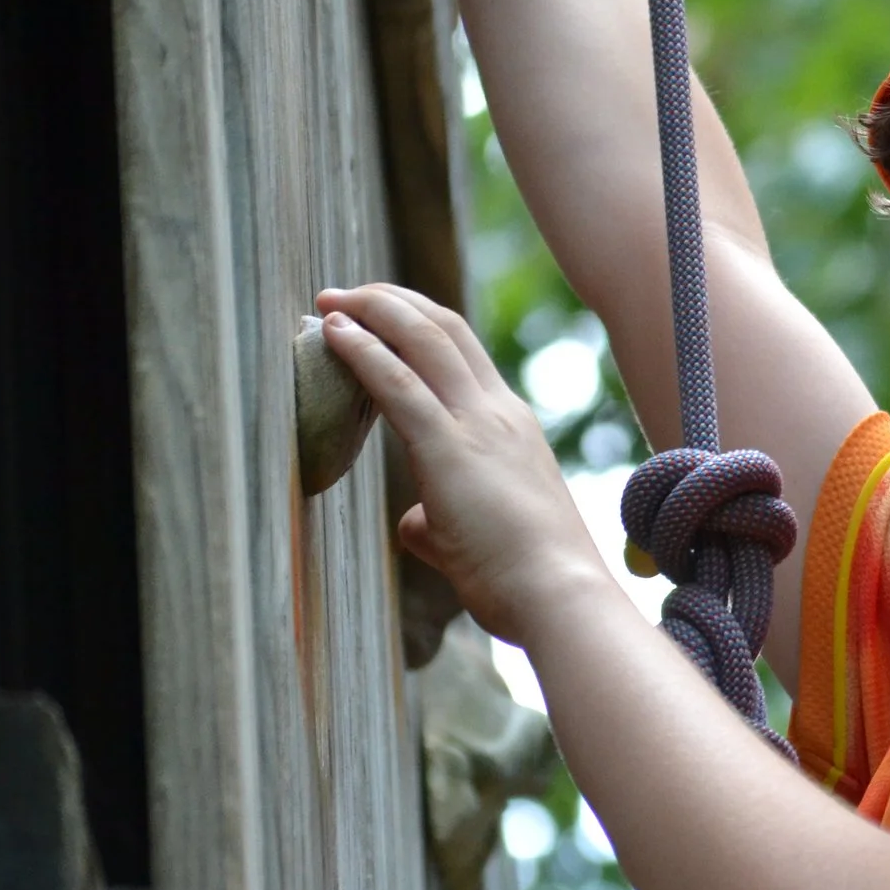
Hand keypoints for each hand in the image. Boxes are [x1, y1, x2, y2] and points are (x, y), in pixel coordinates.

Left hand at [316, 282, 606, 645]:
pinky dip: (363, 351)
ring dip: (374, 311)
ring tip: (330, 299)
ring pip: (424, 340)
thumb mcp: (478, 537)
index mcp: (513, 427)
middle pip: (445, 327)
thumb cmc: (526, 578)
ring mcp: (479, 425)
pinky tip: (333, 334)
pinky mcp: (450, 449)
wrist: (559, 596)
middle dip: (392, 302)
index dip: (418, 324)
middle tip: (346, 293)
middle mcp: (499, 412)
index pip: (464, 353)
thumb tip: (413, 522)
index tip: (379, 314)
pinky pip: (399, 384)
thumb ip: (440, 519)